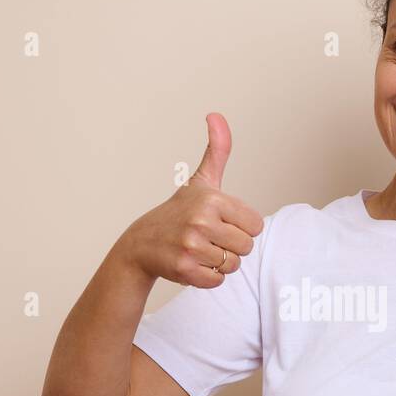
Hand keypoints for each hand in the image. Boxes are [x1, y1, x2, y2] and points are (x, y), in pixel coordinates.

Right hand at [117, 112, 264, 287]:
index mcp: (212, 199)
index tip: (220, 223)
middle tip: (208, 239)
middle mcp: (201, 221)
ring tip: (199, 251)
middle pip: (246, 247)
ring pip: (232, 266)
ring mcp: (191, 247)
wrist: (141, 244)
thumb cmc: (178, 212)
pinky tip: (192, 264)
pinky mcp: (184, 270)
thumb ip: (217, 150)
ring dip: (219, 263)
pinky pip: (217, 281)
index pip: (255, 225)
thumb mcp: (200, 181)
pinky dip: (208, 277)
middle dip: (231, 247)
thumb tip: (216, 114)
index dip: (240, 227)